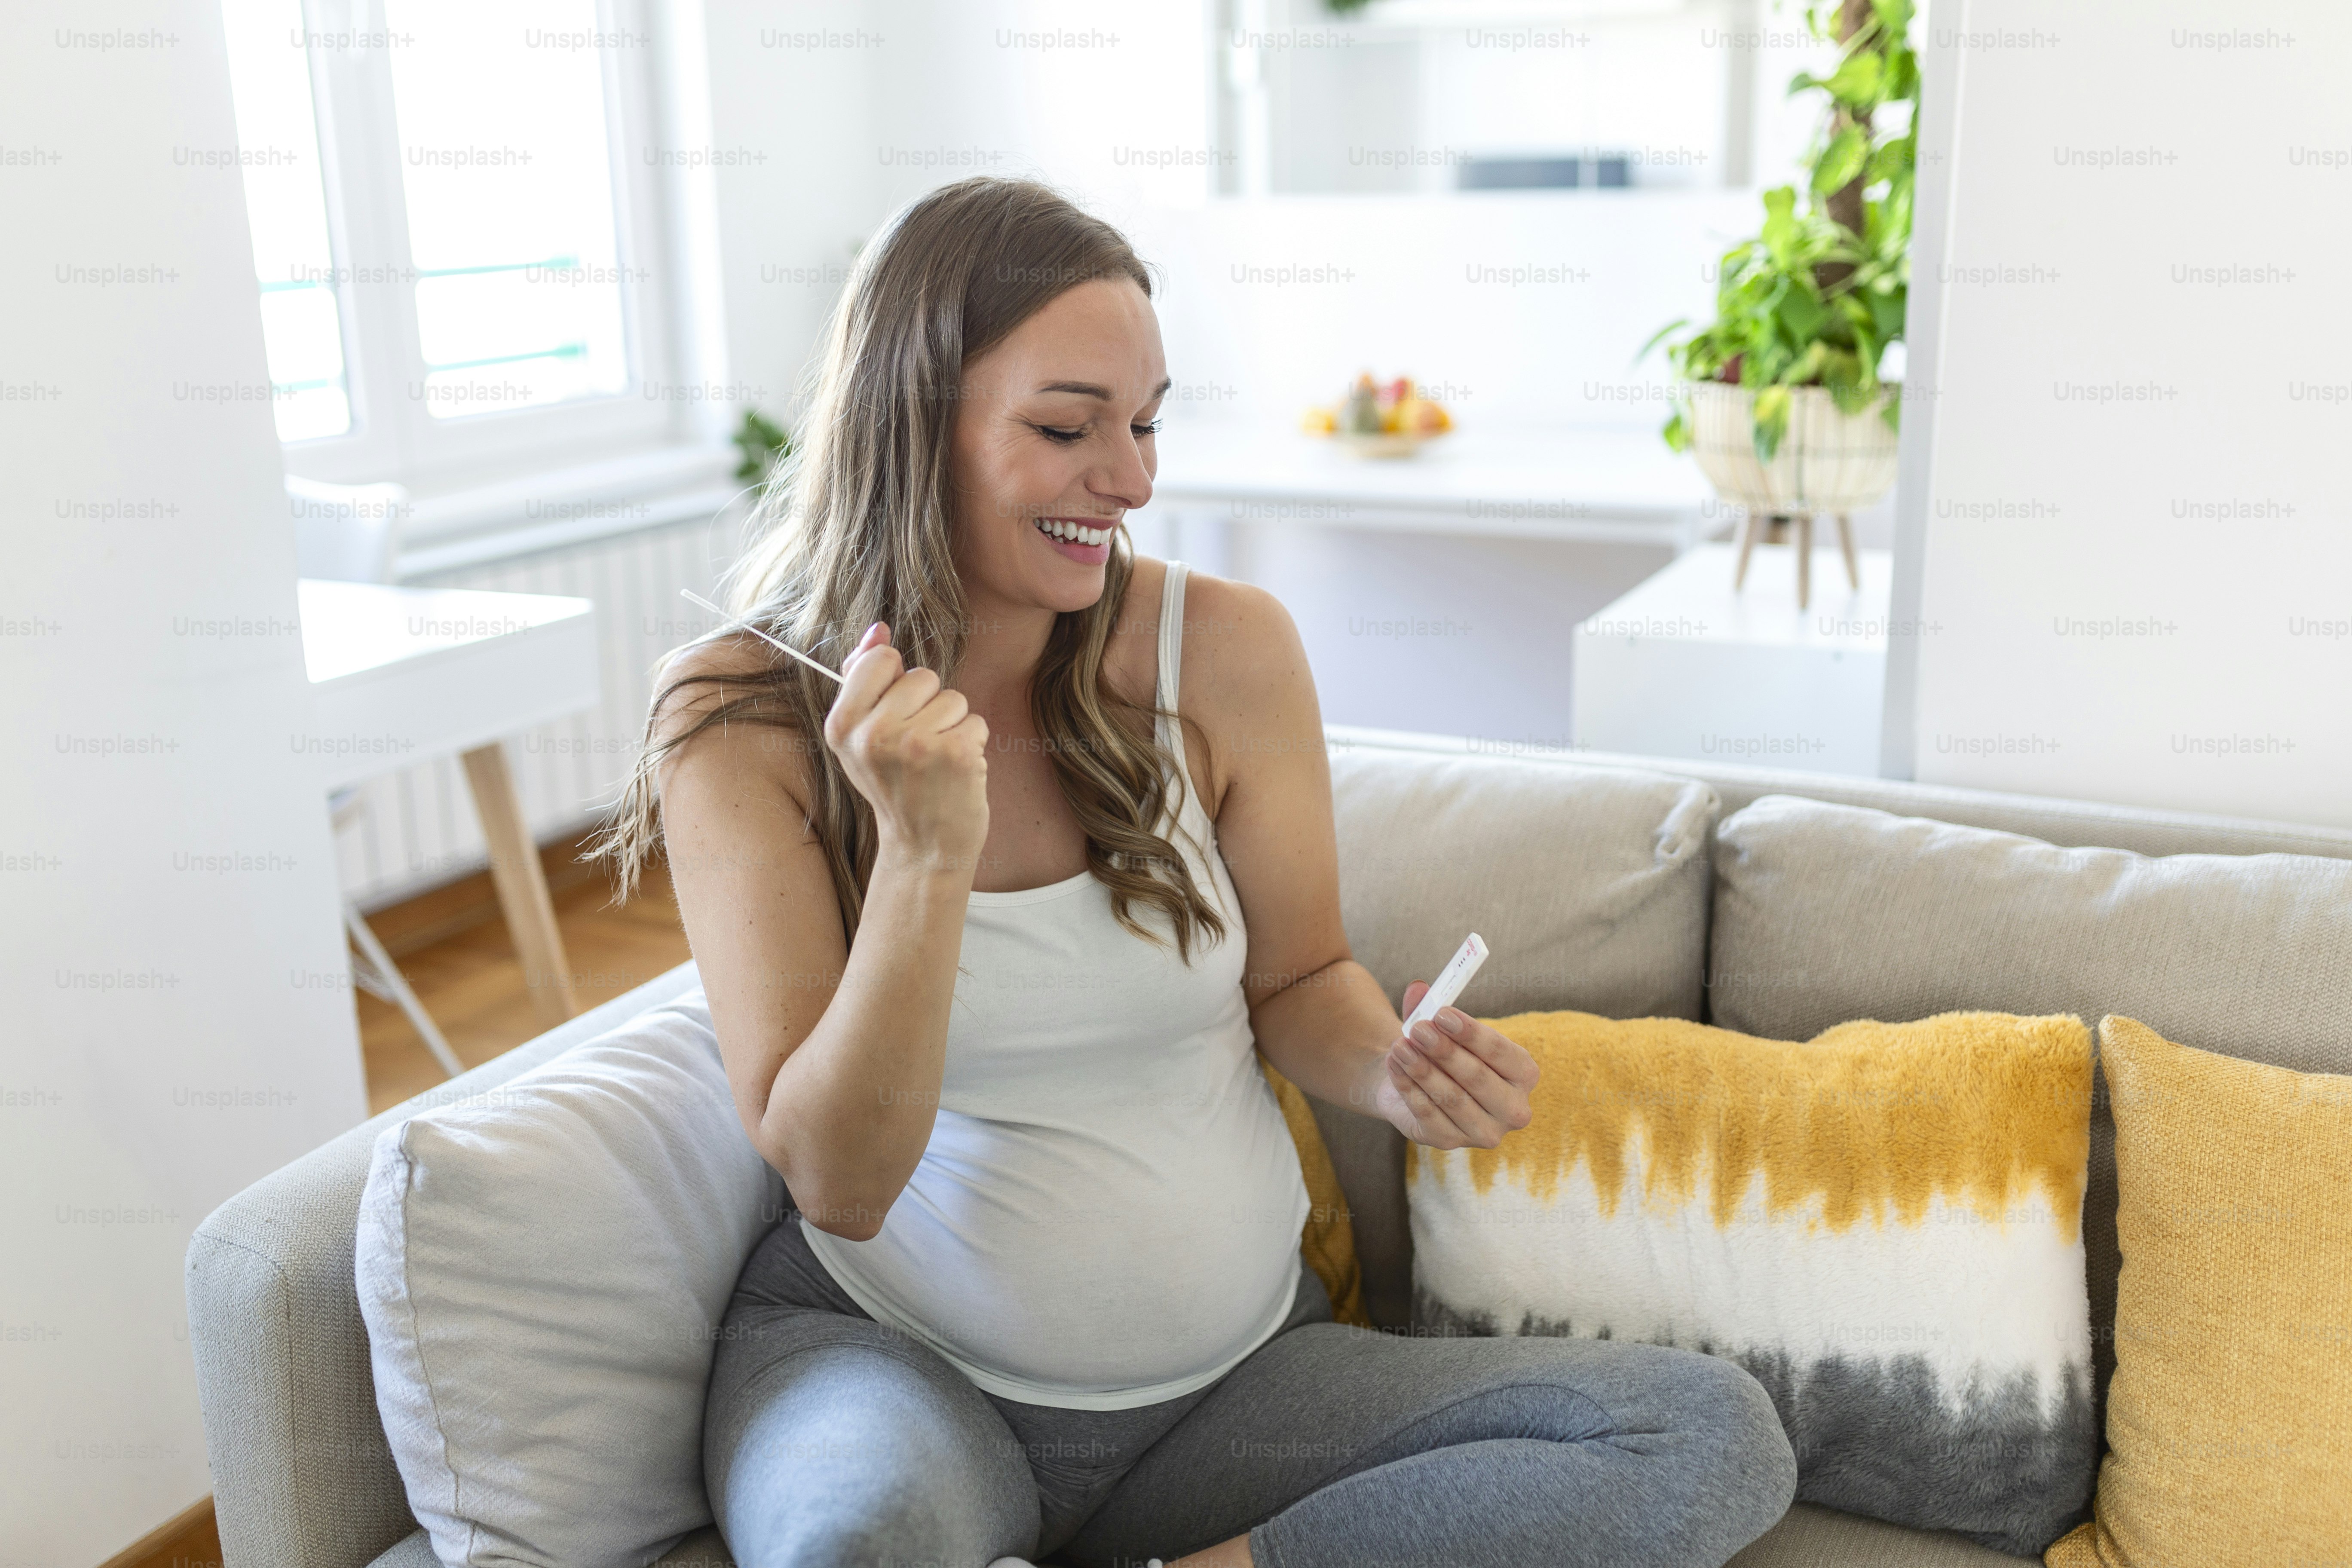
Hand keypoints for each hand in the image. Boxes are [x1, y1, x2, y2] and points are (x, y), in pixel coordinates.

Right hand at [821, 622, 990, 872]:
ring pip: (952, 698)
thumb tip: (879, 628)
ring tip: (936, 762)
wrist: (923, 847)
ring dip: (953, 725)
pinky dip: (972, 743)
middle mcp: (874, 735)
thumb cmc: (896, 785)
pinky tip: (956, 773)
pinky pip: (975, 720)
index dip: (896, 681)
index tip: (894, 715)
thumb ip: (864, 677)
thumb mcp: (862, 736)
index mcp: (842, 726)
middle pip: (921, 676)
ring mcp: (916, 745)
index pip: (880, 659)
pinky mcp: (956, 755)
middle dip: (928, 705)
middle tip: (918, 749)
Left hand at [1371, 981, 1538, 1149]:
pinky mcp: (1450, 1142)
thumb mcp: (1439, 1025)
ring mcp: (1484, 1132)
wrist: (1420, 1082)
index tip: (1442, 1014)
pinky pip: (1428, 1114)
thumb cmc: (1443, 1049)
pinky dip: (1408, 1087)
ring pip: (1451, 1098)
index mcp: (1524, 1073)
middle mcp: (1513, 1108)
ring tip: (1399, 1045)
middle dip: (1445, 1051)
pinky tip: (1395, 1065)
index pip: (1500, 1052)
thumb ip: (1431, 1005)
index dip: (1471, 1033)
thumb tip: (1418, 988)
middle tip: (1418, 1029)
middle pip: (1478, 1077)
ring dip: (1422, 1069)